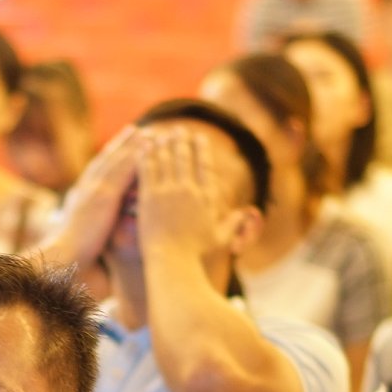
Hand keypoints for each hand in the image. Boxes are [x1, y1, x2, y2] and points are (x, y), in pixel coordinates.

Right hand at [32, 127, 139, 265]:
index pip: (97, 169)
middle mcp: (88, 186)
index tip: (117, 147)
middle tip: (135, 130)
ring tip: (146, 133)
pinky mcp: (104, 195)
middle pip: (107, 159)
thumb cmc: (73, 250)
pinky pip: (122, 171)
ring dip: (131, 145)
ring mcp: (95, 189)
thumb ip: (86, 218)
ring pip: (116, 161)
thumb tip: (85, 219)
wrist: (66, 255)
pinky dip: (135, 157)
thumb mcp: (80, 228)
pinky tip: (148, 149)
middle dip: (121, 144)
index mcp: (82, 194)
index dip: (109, 155)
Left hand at [135, 124, 237, 266]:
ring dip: (164, 143)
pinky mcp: (149, 196)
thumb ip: (234, 223)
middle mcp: (189, 190)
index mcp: (206, 197)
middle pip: (185, 157)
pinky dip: (146, 155)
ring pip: (165, 159)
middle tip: (179, 129)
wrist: (172, 261)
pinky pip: (147, 169)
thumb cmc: (196, 253)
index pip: (205, 166)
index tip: (200, 138)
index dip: (202, 149)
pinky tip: (143, 146)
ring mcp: (168, 192)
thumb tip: (247, 214)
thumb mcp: (220, 238)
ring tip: (162, 134)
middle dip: (182, 140)